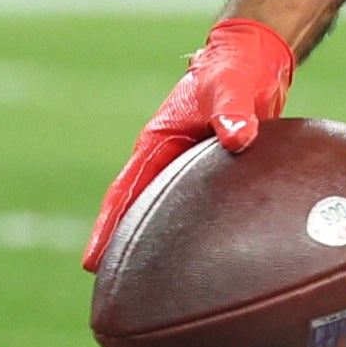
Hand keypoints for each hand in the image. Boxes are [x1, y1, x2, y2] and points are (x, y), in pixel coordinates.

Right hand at [84, 17, 295, 267]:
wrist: (254, 58)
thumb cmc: (237, 68)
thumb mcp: (232, 85)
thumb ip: (234, 109)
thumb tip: (238, 137)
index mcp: (158, 142)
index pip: (125, 191)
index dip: (107, 227)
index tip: (91, 262)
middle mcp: (166, 157)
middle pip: (137, 209)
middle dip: (121, 245)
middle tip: (110, 287)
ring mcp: (187, 164)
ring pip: (165, 210)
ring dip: (155, 240)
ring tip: (149, 285)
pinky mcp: (212, 168)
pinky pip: (197, 206)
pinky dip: (193, 231)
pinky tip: (203, 258)